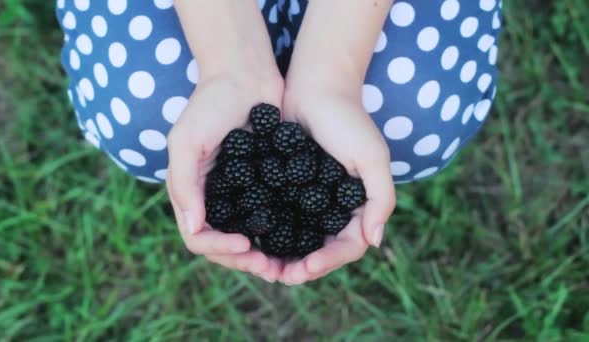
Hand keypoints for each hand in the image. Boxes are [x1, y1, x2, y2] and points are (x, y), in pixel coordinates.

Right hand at [166, 73, 283, 281]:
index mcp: (192, 193)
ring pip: (248, 237)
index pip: (198, 237)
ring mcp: (239, 193)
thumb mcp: (187, 141)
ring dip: (263, 255)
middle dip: (245, 260)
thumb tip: (194, 228)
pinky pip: (269, 217)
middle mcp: (214, 199)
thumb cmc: (210, 104)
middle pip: (224, 246)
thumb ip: (183, 184)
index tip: (245, 243)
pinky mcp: (264, 184)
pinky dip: (279, 233)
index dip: (218, 248)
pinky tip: (298, 239)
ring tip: (286, 265)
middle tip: (273, 268)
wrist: (244, 74)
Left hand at [278, 85, 396, 284]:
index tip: (306, 269)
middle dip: (303, 266)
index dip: (329, 262)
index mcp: (358, 204)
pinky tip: (253, 240)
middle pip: (322, 248)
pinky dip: (271, 231)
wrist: (317, 86)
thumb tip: (375, 242)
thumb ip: (381, 199)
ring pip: (299, 237)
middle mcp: (335, 206)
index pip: (348, 246)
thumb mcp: (372, 157)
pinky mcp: (288, 186)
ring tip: (265, 266)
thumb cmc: (348, 119)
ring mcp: (310, 198)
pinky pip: (280, 215)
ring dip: (285, 255)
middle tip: (280, 276)